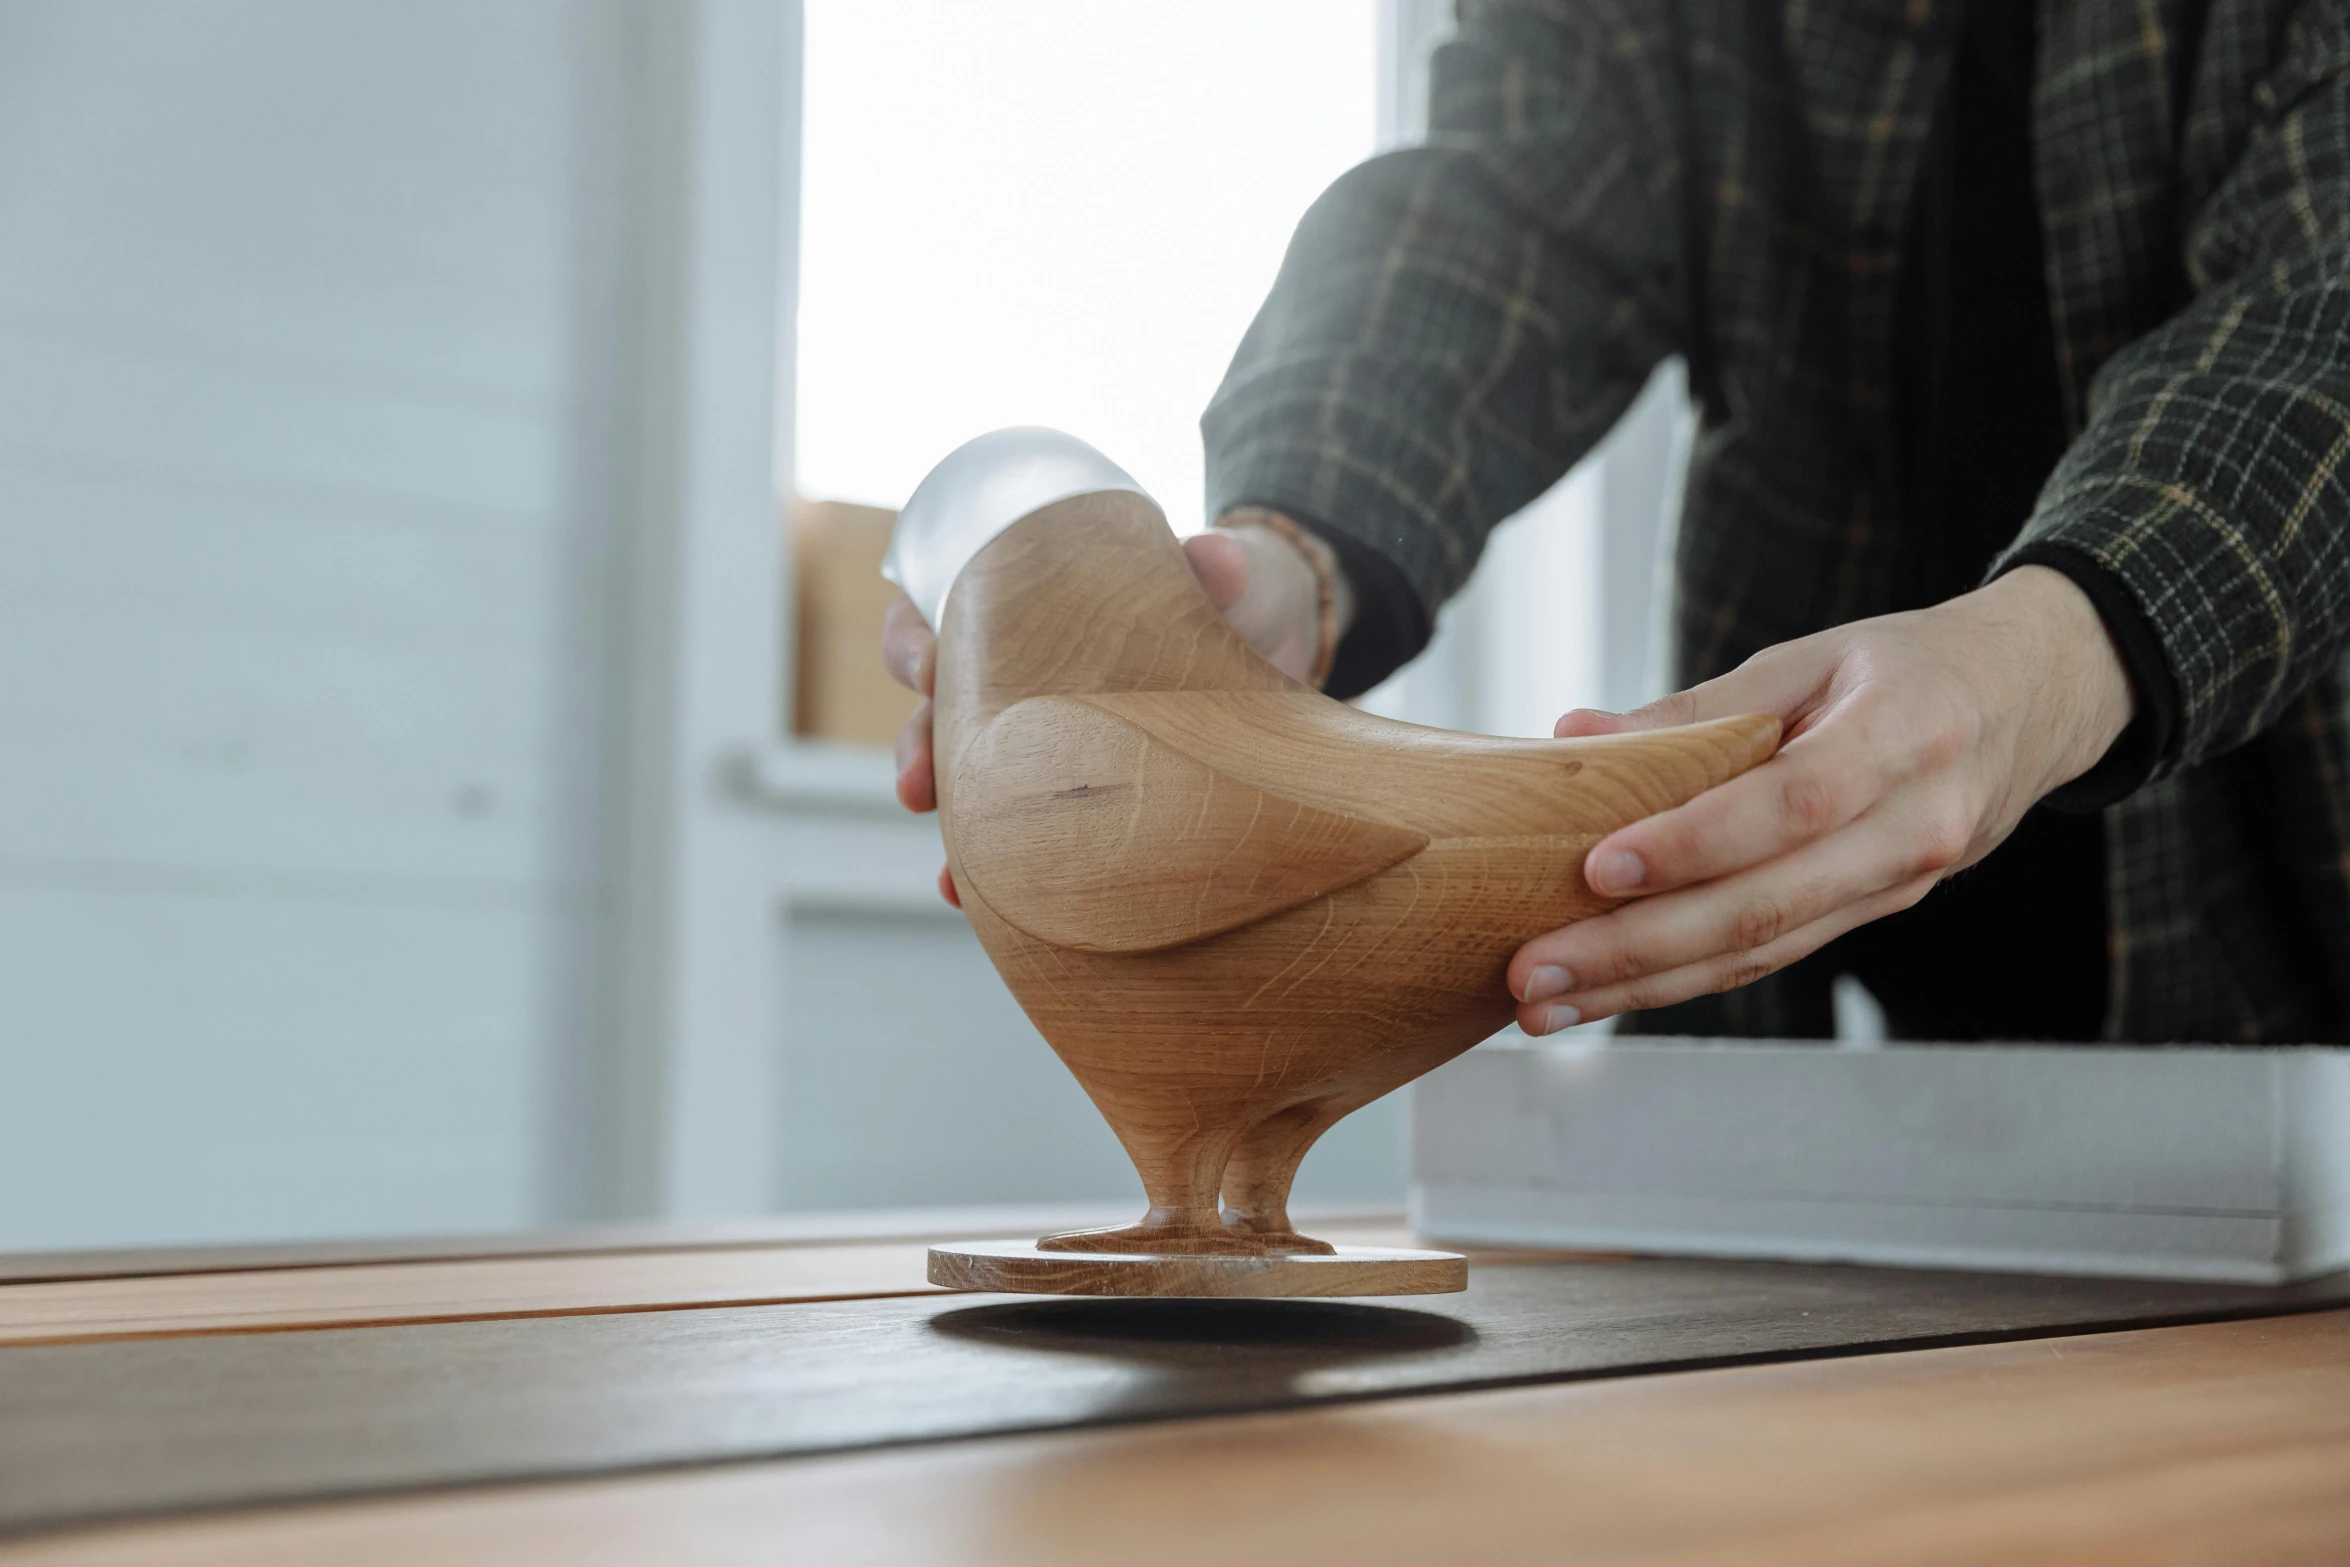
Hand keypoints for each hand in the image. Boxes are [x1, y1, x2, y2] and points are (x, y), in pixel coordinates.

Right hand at [883, 520, 1340, 905]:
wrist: (1274, 652)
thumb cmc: (1224, 595)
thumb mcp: (1224, 576)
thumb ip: (1214, 568)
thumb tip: (1216, 560)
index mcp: (1022, 603)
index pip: (938, 610)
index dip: (915, 642)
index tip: (926, 672)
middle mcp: (1013, 676)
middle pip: (937, 711)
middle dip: (919, 751)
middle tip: (919, 787)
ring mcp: (1039, 740)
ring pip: (967, 785)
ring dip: (953, 832)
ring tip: (949, 878)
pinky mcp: (1075, 797)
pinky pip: (1020, 841)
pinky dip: (999, 878)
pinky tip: (989, 910)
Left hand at [1506, 565, 2135, 1031]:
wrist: (2030, 703)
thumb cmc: (1907, 668)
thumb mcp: (1813, 658)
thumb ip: (1700, 705)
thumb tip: (1577, 735)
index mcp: (1903, 739)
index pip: (1790, 805)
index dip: (1693, 844)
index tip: (1597, 867)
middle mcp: (1912, 829)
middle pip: (1766, 906)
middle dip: (1637, 950)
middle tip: (1534, 972)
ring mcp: (1900, 885)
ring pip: (1762, 951)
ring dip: (1644, 986)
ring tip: (1547, 1004)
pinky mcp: (1876, 914)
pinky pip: (1773, 955)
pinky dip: (1686, 980)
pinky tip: (1611, 993)